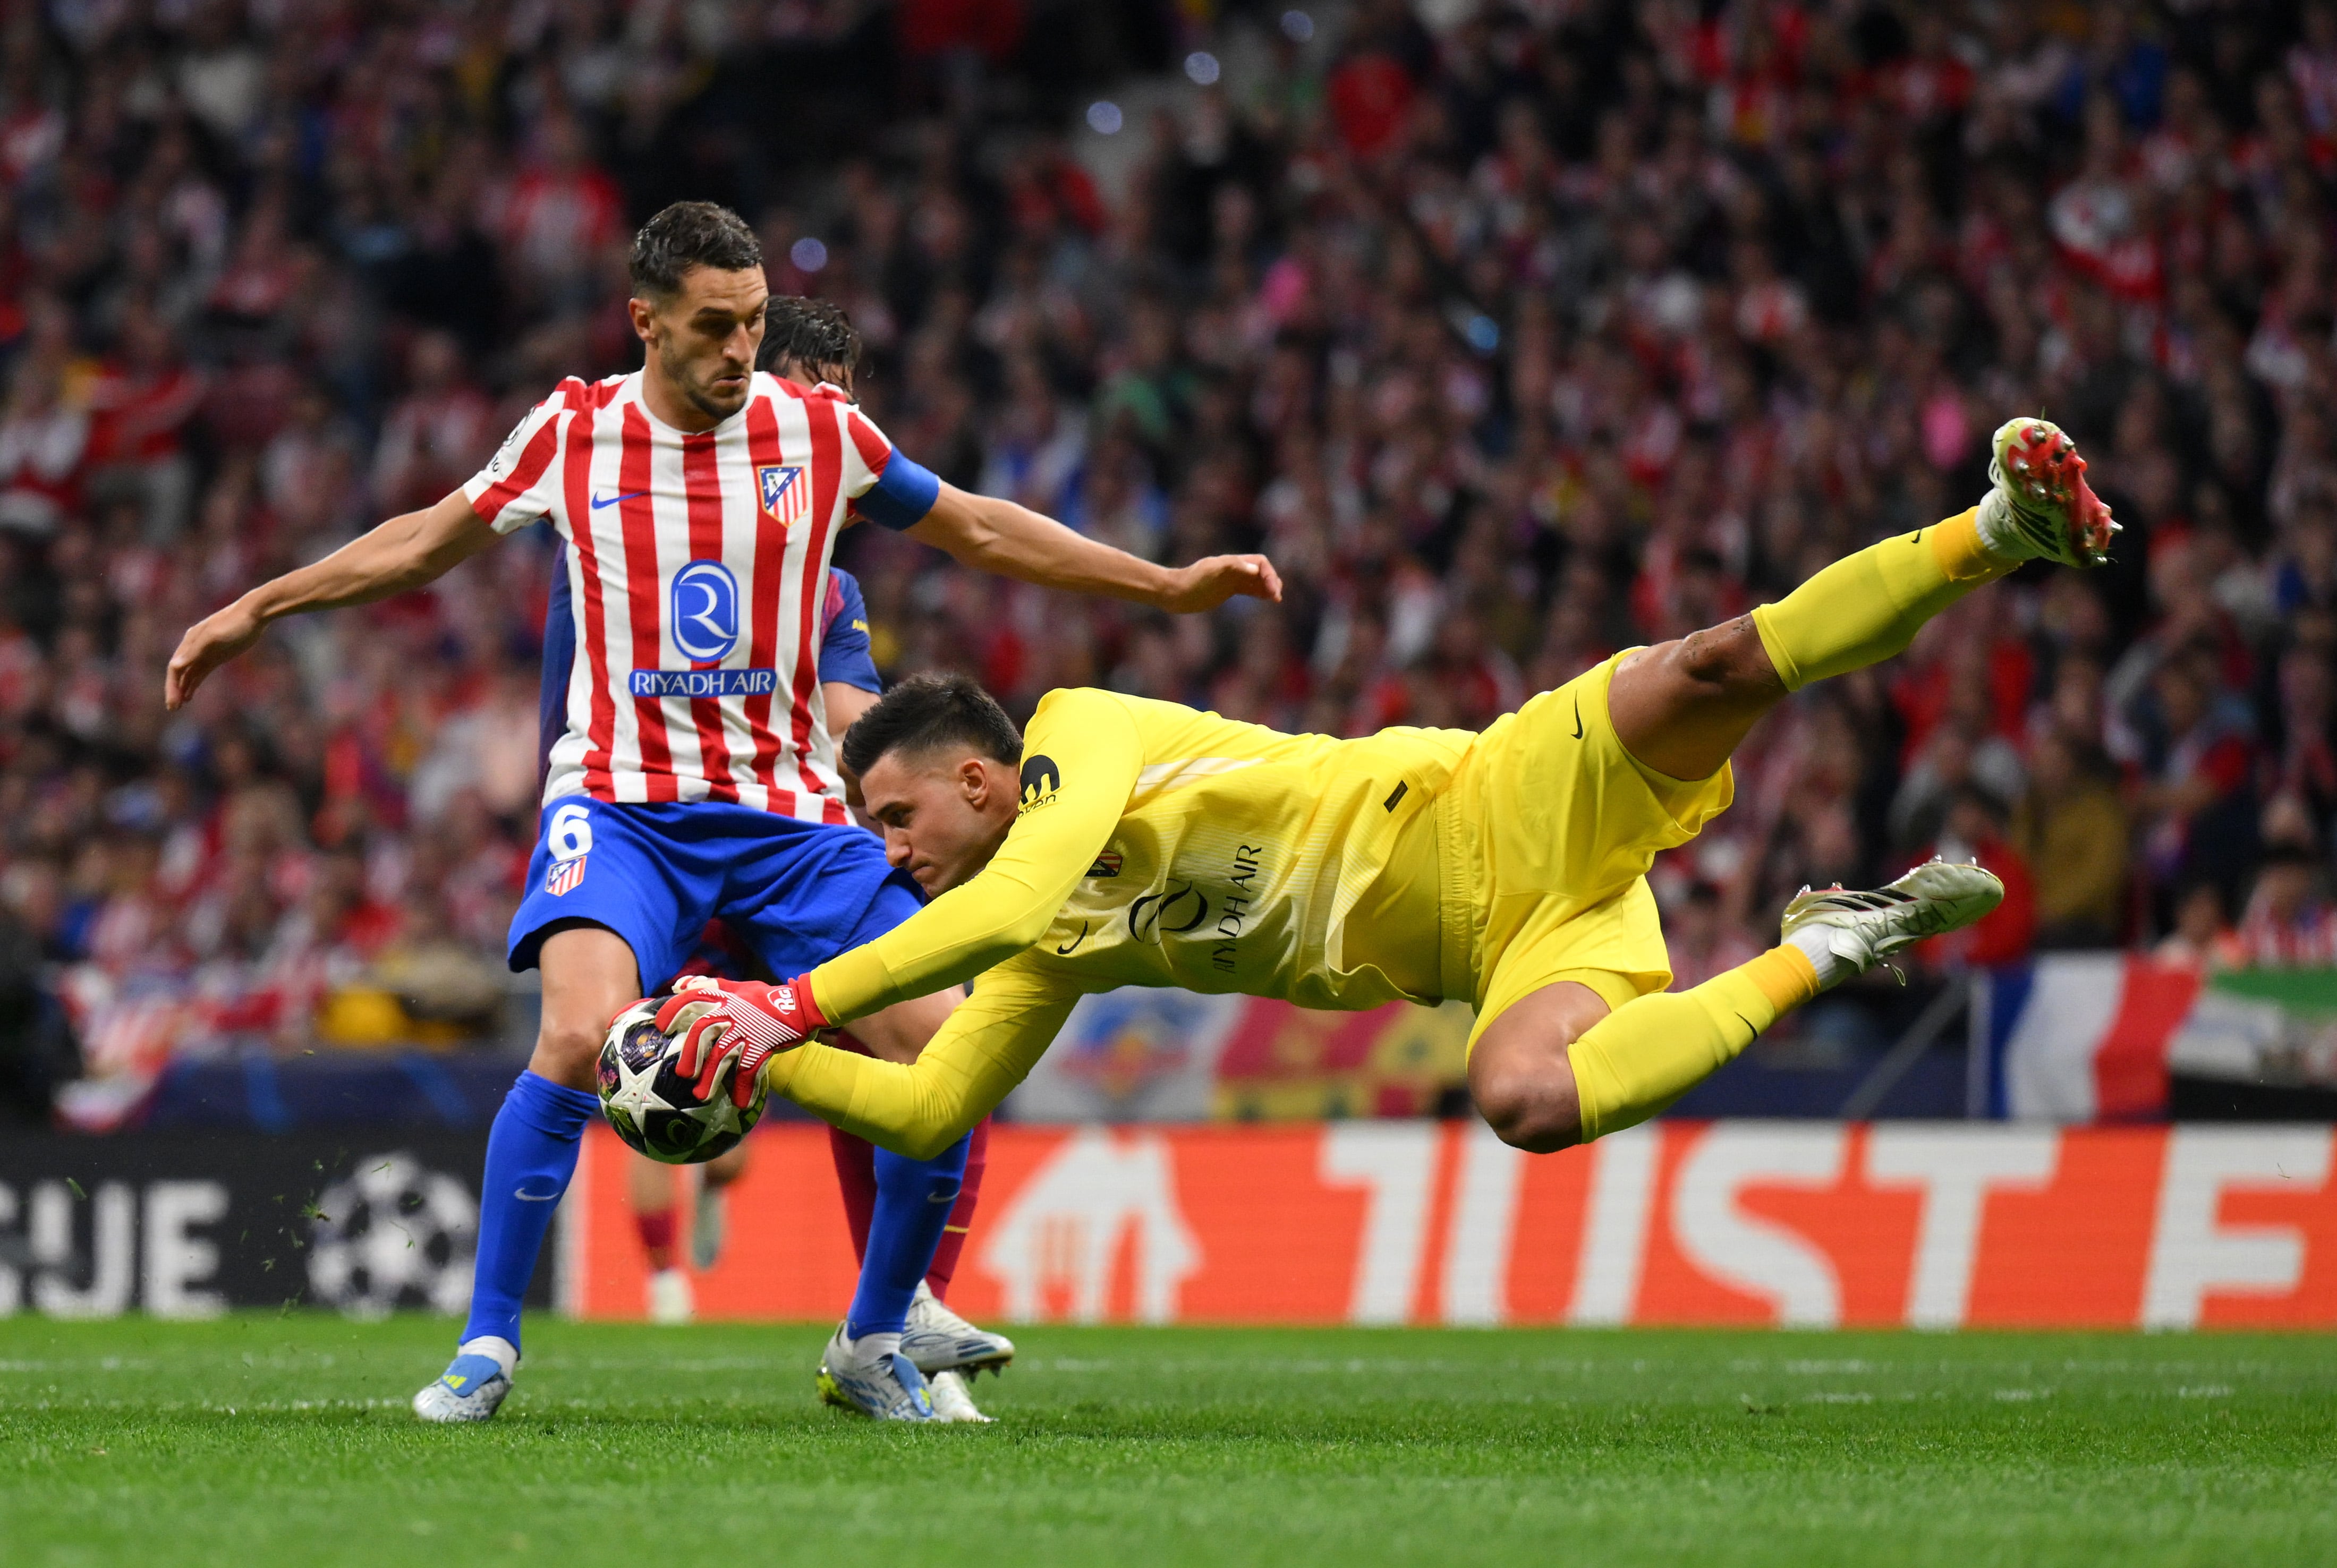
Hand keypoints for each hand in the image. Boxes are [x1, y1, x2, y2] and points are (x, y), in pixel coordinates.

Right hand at [164, 599, 265, 710]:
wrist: (254, 614)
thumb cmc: (234, 624)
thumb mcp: (214, 638)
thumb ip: (194, 651)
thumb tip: (174, 665)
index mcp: (190, 642)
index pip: (175, 668)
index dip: (172, 686)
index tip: (173, 702)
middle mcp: (194, 648)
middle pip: (179, 673)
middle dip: (175, 690)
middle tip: (172, 708)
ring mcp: (206, 653)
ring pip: (189, 674)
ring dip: (183, 689)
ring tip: (178, 705)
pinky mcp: (217, 656)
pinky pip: (200, 672)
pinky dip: (194, 683)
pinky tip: (190, 695)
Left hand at [652, 975, 826, 1107]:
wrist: (802, 1006)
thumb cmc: (766, 998)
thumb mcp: (738, 988)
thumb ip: (710, 987)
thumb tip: (679, 985)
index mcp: (725, 998)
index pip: (692, 998)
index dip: (673, 1011)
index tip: (662, 1027)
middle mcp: (732, 1013)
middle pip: (702, 1032)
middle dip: (690, 1053)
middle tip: (683, 1074)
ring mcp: (747, 1031)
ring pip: (722, 1055)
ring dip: (710, 1077)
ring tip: (700, 1096)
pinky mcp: (762, 1046)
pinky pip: (748, 1070)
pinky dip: (743, 1088)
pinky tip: (740, 1103)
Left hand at [1159, 554, 1282, 612]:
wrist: (1174, 593)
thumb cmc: (1191, 581)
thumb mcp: (1210, 572)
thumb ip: (1232, 567)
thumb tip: (1255, 569)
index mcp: (1232, 562)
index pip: (1259, 563)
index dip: (1269, 574)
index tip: (1272, 591)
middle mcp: (1233, 569)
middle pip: (1260, 571)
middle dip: (1271, 581)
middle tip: (1276, 596)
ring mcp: (1230, 580)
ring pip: (1256, 581)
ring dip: (1267, 587)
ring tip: (1276, 599)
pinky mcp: (1226, 590)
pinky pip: (1247, 589)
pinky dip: (1258, 593)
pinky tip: (1264, 599)